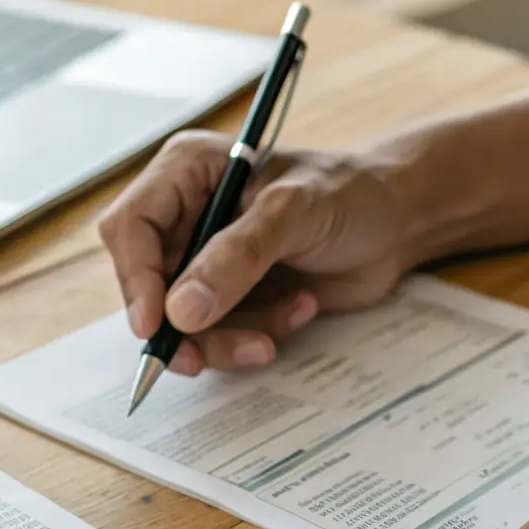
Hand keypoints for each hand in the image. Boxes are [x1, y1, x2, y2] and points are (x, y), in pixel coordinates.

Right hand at [98, 130, 415, 373]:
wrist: (397, 223)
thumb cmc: (350, 194)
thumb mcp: (295, 214)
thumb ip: (238, 258)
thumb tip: (180, 310)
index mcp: (186, 172)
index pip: (131, 227)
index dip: (136, 279)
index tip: (158, 324)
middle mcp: (186, 216)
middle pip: (147, 286)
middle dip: (182, 327)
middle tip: (205, 357)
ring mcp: (206, 260)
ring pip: (180, 323)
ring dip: (227, 339)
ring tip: (281, 328)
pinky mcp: (231, 297)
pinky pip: (217, 336)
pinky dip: (255, 336)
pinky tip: (299, 309)